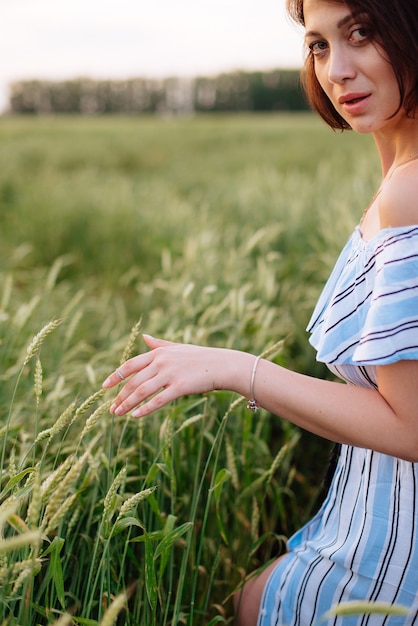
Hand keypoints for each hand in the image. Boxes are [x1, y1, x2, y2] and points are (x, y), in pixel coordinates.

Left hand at [102, 334, 234, 417]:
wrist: (221, 365)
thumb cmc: (200, 357)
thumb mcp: (177, 347)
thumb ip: (159, 343)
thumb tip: (144, 336)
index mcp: (158, 353)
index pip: (130, 364)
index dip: (115, 376)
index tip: (104, 386)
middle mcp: (161, 362)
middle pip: (133, 381)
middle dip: (120, 395)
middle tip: (111, 408)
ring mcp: (170, 374)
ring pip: (142, 391)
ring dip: (127, 404)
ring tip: (118, 414)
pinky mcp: (179, 387)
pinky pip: (158, 400)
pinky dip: (145, 409)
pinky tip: (135, 416)